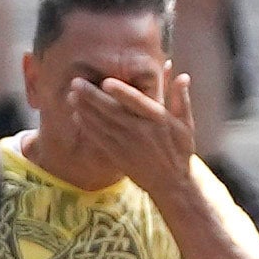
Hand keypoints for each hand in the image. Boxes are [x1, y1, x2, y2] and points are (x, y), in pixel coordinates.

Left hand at [64, 49, 211, 202]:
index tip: (106, 81)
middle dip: (92, 97)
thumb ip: (181, 98)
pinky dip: (87, 127)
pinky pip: (100, 139)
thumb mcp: (186, 123)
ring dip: (85, 110)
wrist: (171, 183)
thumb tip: (182, 75)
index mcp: (158, 120)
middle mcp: (141, 131)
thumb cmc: (180, 149)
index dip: (121, 93)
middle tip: (75, 82)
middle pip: (113, 112)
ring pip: (102, 125)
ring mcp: (128, 145)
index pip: (137, 103)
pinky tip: (77, 115)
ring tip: (71, 95)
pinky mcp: (118, 156)